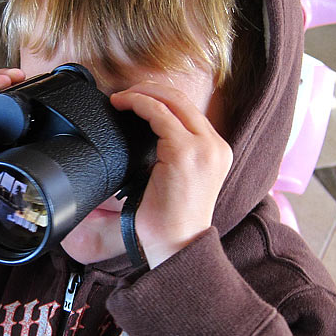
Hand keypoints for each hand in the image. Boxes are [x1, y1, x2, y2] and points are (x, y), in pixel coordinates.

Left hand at [109, 82, 232, 268]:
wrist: (177, 246)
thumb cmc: (170, 222)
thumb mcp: (176, 181)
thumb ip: (169, 156)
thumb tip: (142, 138)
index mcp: (216, 151)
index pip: (189, 112)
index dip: (161, 98)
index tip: (137, 100)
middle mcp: (215, 145)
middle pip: (182, 99)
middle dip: (149, 88)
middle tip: (124, 94)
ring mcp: (204, 147)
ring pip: (171, 101)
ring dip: (141, 93)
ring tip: (120, 98)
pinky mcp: (185, 151)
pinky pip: (158, 114)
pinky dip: (138, 104)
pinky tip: (122, 106)